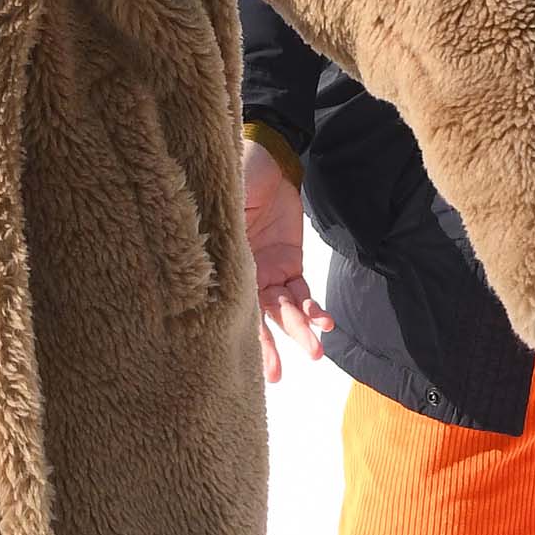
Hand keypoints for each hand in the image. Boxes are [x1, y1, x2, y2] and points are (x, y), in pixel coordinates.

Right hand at [243, 137, 331, 385]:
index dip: (238, 334)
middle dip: (268, 347)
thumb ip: (219, 235)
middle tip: (276, 376)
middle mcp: (243, 276)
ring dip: (299, 332)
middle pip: (256, 318)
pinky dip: (314, 308)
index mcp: (221, 266)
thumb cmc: (235, 178)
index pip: (229, 307)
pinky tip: (325, 322)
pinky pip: (303, 292)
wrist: (267, 158)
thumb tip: (209, 262)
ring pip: (285, 311)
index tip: (242, 363)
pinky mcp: (291, 263)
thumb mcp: (221, 206)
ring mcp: (268, 271)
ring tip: (314, 354)